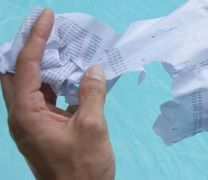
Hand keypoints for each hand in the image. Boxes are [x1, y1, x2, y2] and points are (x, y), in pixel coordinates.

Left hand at [0, 9, 114, 179]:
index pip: (25, 66)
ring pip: (32, 84)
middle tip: (50, 31)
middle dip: (30, 48)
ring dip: (46, 65)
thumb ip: (92, 94)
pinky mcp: (46, 127)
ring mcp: (34, 122)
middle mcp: (23, 116)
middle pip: (17, 72)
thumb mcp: (92, 129)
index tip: (46, 17)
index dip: (35, 38)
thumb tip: (93, 69)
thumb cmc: (82, 170)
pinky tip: (74, 76)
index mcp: (26, 115)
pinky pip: (47, 97)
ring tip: (64, 49)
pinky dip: (58, 82)